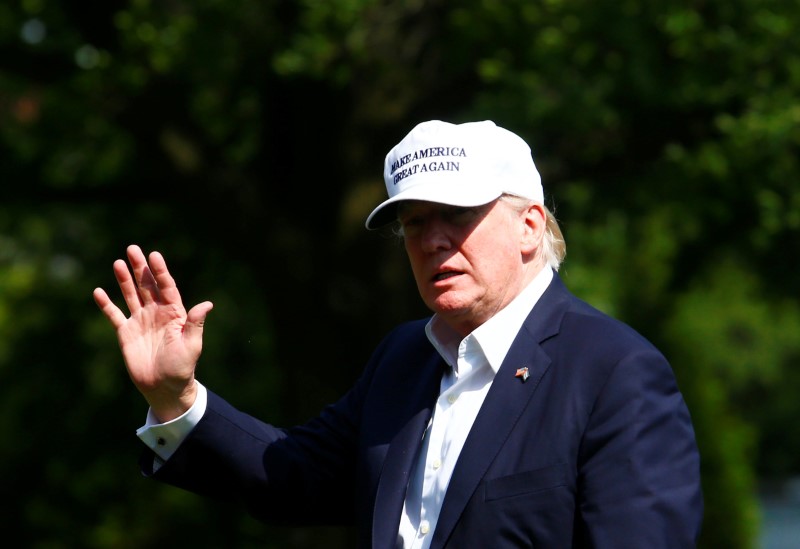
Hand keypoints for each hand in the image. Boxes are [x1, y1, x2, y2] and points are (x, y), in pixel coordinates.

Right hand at [93, 245, 212, 420]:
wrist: (164, 387)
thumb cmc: (182, 366)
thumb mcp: (192, 344)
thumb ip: (195, 323)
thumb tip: (207, 304)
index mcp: (174, 313)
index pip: (167, 287)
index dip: (160, 271)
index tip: (154, 255)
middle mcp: (156, 313)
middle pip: (147, 285)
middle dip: (140, 268)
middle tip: (132, 249)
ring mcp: (140, 321)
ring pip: (131, 295)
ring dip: (124, 280)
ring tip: (118, 262)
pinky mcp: (126, 333)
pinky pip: (114, 315)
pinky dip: (107, 304)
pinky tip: (98, 291)